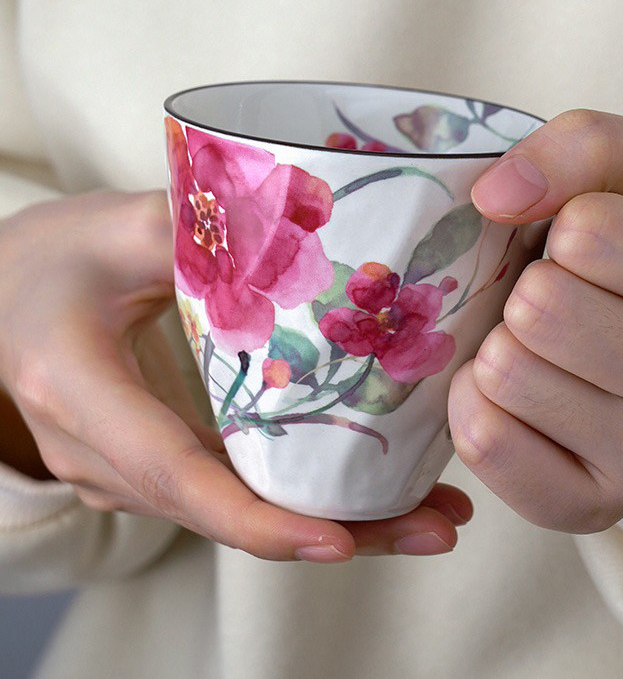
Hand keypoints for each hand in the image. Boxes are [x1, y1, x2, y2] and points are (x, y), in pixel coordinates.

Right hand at [0, 191, 470, 560]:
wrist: (2, 298)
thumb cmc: (49, 259)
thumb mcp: (115, 227)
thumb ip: (202, 227)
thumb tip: (305, 226)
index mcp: (80, 390)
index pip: (173, 471)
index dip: (256, 517)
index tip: (337, 541)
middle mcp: (101, 452)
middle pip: (224, 511)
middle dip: (334, 532)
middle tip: (434, 530)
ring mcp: (124, 469)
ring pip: (235, 512)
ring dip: (333, 520)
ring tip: (428, 515)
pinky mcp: (152, 464)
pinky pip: (230, 490)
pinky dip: (299, 496)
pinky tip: (370, 487)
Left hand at [448, 110, 622, 532]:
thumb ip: (581, 147)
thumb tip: (495, 193)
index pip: (589, 233)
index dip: (566, 230)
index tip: (588, 252)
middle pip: (541, 308)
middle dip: (528, 292)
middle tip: (558, 304)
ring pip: (505, 371)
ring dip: (501, 345)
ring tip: (542, 350)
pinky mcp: (589, 507)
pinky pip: (486, 441)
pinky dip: (476, 405)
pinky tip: (516, 396)